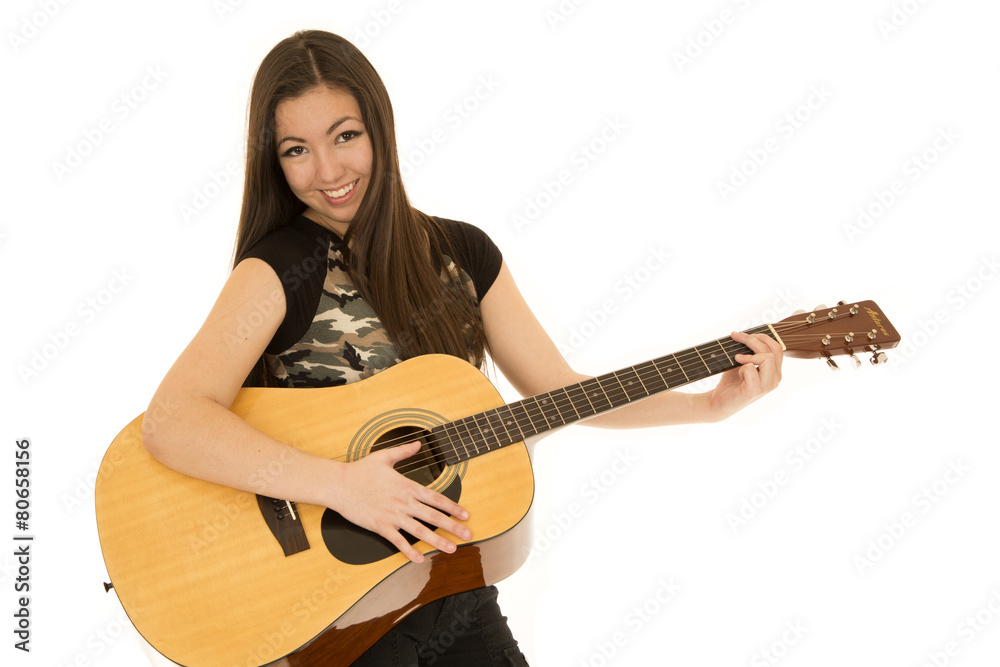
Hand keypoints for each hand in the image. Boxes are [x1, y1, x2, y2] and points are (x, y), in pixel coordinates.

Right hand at [328, 441, 471, 563]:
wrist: (339, 484)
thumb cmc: (360, 470)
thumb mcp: (384, 456)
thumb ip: (404, 451)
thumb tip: (419, 443)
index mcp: (407, 486)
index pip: (436, 498)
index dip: (453, 507)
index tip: (465, 515)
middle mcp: (403, 502)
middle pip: (433, 517)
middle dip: (453, 526)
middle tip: (468, 534)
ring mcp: (392, 516)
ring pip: (420, 531)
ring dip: (437, 541)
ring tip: (452, 549)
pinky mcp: (380, 526)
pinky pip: (398, 541)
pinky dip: (409, 551)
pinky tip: (420, 559)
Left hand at [707, 331, 783, 420]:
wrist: (719, 402)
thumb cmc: (732, 382)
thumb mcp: (744, 363)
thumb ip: (751, 352)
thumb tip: (748, 334)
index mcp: (775, 372)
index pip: (777, 348)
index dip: (762, 337)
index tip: (744, 334)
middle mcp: (775, 379)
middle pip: (772, 350)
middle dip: (752, 340)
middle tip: (735, 336)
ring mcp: (767, 386)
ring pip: (767, 357)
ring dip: (748, 355)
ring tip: (737, 359)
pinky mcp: (754, 391)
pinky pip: (751, 369)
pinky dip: (742, 368)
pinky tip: (738, 375)